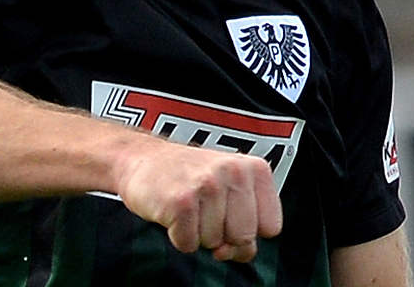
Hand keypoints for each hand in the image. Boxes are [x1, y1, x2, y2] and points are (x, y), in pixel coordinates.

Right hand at [114, 141, 282, 261]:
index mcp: (254, 169)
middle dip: (223, 235)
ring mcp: (207, 185)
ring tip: (188, 206)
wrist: (142, 159)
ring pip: (215, 243)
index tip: (229, 214)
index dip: (248, 231)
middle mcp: (234, 172)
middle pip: (244, 238)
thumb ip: (246, 226)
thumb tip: (231, 253)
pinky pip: (189, 244)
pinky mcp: (181, 202)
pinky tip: (172, 211)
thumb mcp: (230, 192)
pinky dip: (178, 236)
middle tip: (204, 210)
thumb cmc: (191, 179)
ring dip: (198, 233)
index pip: (271, 227)